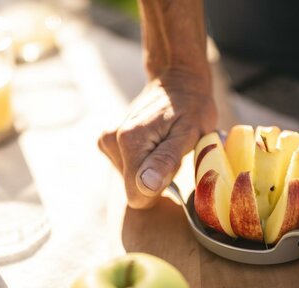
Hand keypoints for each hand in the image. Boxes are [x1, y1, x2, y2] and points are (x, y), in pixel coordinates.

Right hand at [98, 70, 216, 208]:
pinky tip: (154, 143)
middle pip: (134, 187)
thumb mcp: (189, 132)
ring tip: (164, 143)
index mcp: (130, 142)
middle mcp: (112, 141)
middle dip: (156, 177)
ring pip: (130, 179)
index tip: (173, 167)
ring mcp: (107, 141)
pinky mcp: (108, 141)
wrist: (177, 81)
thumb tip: (146, 186)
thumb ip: (166, 160)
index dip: (159, 188)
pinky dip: (143, 162)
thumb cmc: (191, 106)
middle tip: (172, 151)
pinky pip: (126, 169)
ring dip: (151, 169)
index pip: (137, 195)